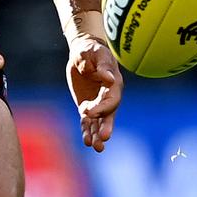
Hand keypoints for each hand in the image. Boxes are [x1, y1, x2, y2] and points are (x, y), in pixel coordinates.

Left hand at [66, 33, 122, 151]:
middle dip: (106, 127)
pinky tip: (86, 141)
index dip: (100, 108)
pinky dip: (87, 130)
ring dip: (97, 134)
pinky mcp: (88, 106)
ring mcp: (98, 103)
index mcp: (113, 84)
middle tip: (103, 139)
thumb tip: (109, 77)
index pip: (110, 100)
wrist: (83, 51)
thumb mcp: (95, 53)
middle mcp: (108, 96)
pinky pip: (88, 121)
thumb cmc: (90, 50)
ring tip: (96, 147)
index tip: (87, 111)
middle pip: (109, 115)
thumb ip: (102, 64)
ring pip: (99, 121)